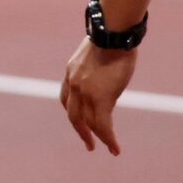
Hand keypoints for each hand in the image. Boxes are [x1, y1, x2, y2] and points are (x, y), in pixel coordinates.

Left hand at [59, 34, 140, 154]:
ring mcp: (86, 93)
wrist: (112, 35)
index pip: (67, 100)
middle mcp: (74, 86)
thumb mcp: (96, 54)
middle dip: (80, 131)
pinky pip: (103, 125)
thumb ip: (95, 68)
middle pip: (73, 115)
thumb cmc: (110, 39)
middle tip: (89, 144)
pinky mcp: (101, 98)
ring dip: (98, 138)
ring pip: (89, 123)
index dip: (74, 113)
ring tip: (107, 148)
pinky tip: (114, 148)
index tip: (81, 122)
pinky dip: (108, 139)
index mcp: (71, 74)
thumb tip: (106, 68)